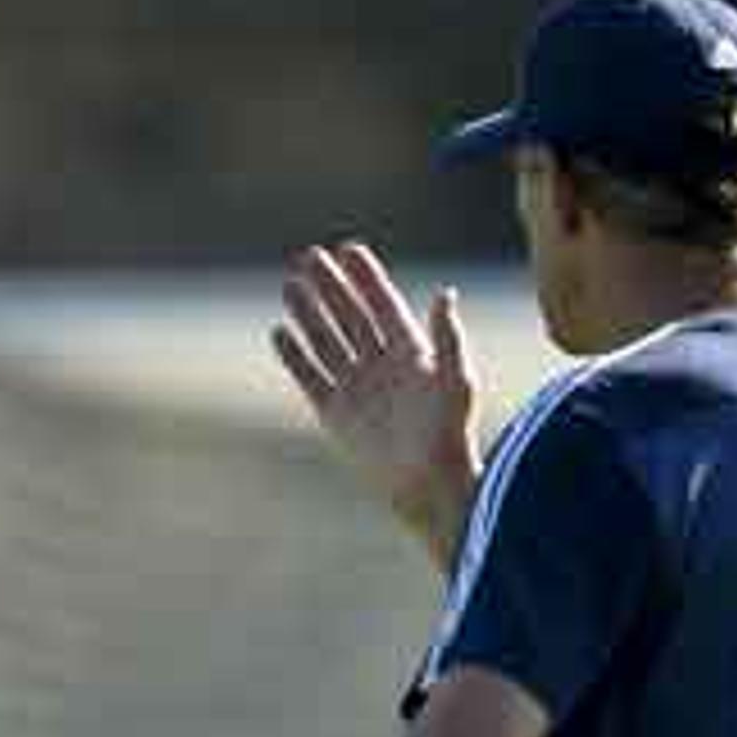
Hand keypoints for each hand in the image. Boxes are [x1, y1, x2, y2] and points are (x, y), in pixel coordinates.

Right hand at [270, 243, 478, 548]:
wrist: (428, 487)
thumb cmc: (450, 435)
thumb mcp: (456, 381)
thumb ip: (448, 338)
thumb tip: (445, 293)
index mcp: (411, 352)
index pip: (383, 305)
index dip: (366, 278)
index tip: (348, 249)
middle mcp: (381, 366)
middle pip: (349, 316)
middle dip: (330, 287)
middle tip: (308, 257)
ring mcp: (357, 389)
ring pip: (326, 341)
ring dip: (308, 314)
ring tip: (290, 285)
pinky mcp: (335, 416)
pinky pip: (310, 378)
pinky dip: (295, 357)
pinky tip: (280, 333)